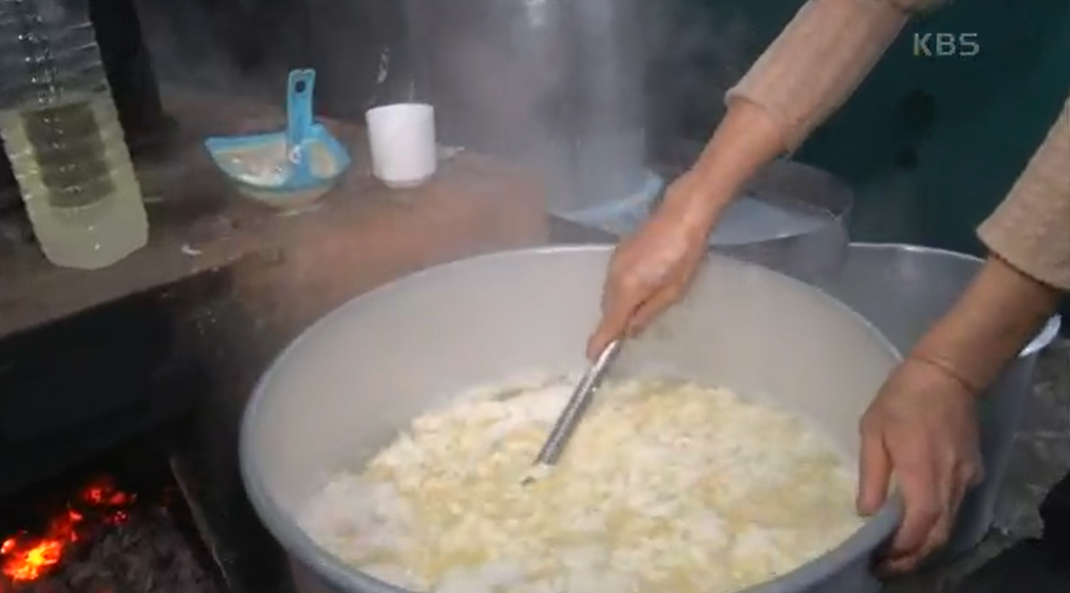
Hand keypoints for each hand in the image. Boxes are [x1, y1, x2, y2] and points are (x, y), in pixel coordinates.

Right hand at [587, 172, 714, 358]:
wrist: (681, 214)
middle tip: (622, 341)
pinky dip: (620, 293)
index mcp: (626, 290)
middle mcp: (612, 278)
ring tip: (633, 317)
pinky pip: (613, 282)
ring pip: (609, 295)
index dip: (600, 342)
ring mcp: (613, 263)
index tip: (592, 358)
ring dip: (617, 308)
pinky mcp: (618, 253)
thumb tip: (629, 330)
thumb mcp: (673, 292)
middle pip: (607, 310)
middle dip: (612, 326)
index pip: (608, 323)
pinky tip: (636, 292)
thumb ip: (648, 313)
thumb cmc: (684, 255)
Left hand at [857, 355, 983, 572]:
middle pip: (938, 535)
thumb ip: (871, 474)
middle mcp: (950, 480)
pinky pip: (955, 507)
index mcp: (923, 470)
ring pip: (949, 524)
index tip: (879, 557)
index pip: (919, 524)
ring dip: (924, 542)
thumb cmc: (902, 398)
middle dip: (913, 556)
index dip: (902, 547)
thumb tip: (866, 512)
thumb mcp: (873, 430)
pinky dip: (936, 523)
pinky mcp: (972, 471)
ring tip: (896, 550)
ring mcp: (965, 477)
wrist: (948, 374)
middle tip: (886, 564)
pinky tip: (916, 523)